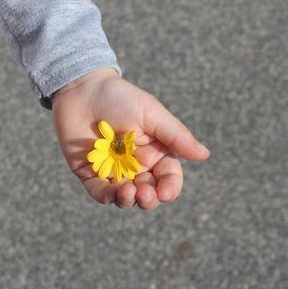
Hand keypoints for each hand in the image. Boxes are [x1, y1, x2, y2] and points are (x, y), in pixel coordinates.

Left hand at [52, 68, 209, 209]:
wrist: (82, 88)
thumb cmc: (120, 97)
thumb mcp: (151, 114)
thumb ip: (175, 135)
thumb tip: (205, 154)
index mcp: (154, 152)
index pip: (168, 177)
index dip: (170, 188)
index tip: (165, 192)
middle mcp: (135, 165)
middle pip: (148, 193)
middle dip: (149, 199)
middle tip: (144, 194)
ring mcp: (112, 171)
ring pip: (124, 197)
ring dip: (128, 200)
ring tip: (127, 192)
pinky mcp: (89, 172)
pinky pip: (99, 192)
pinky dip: (105, 196)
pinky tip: (110, 193)